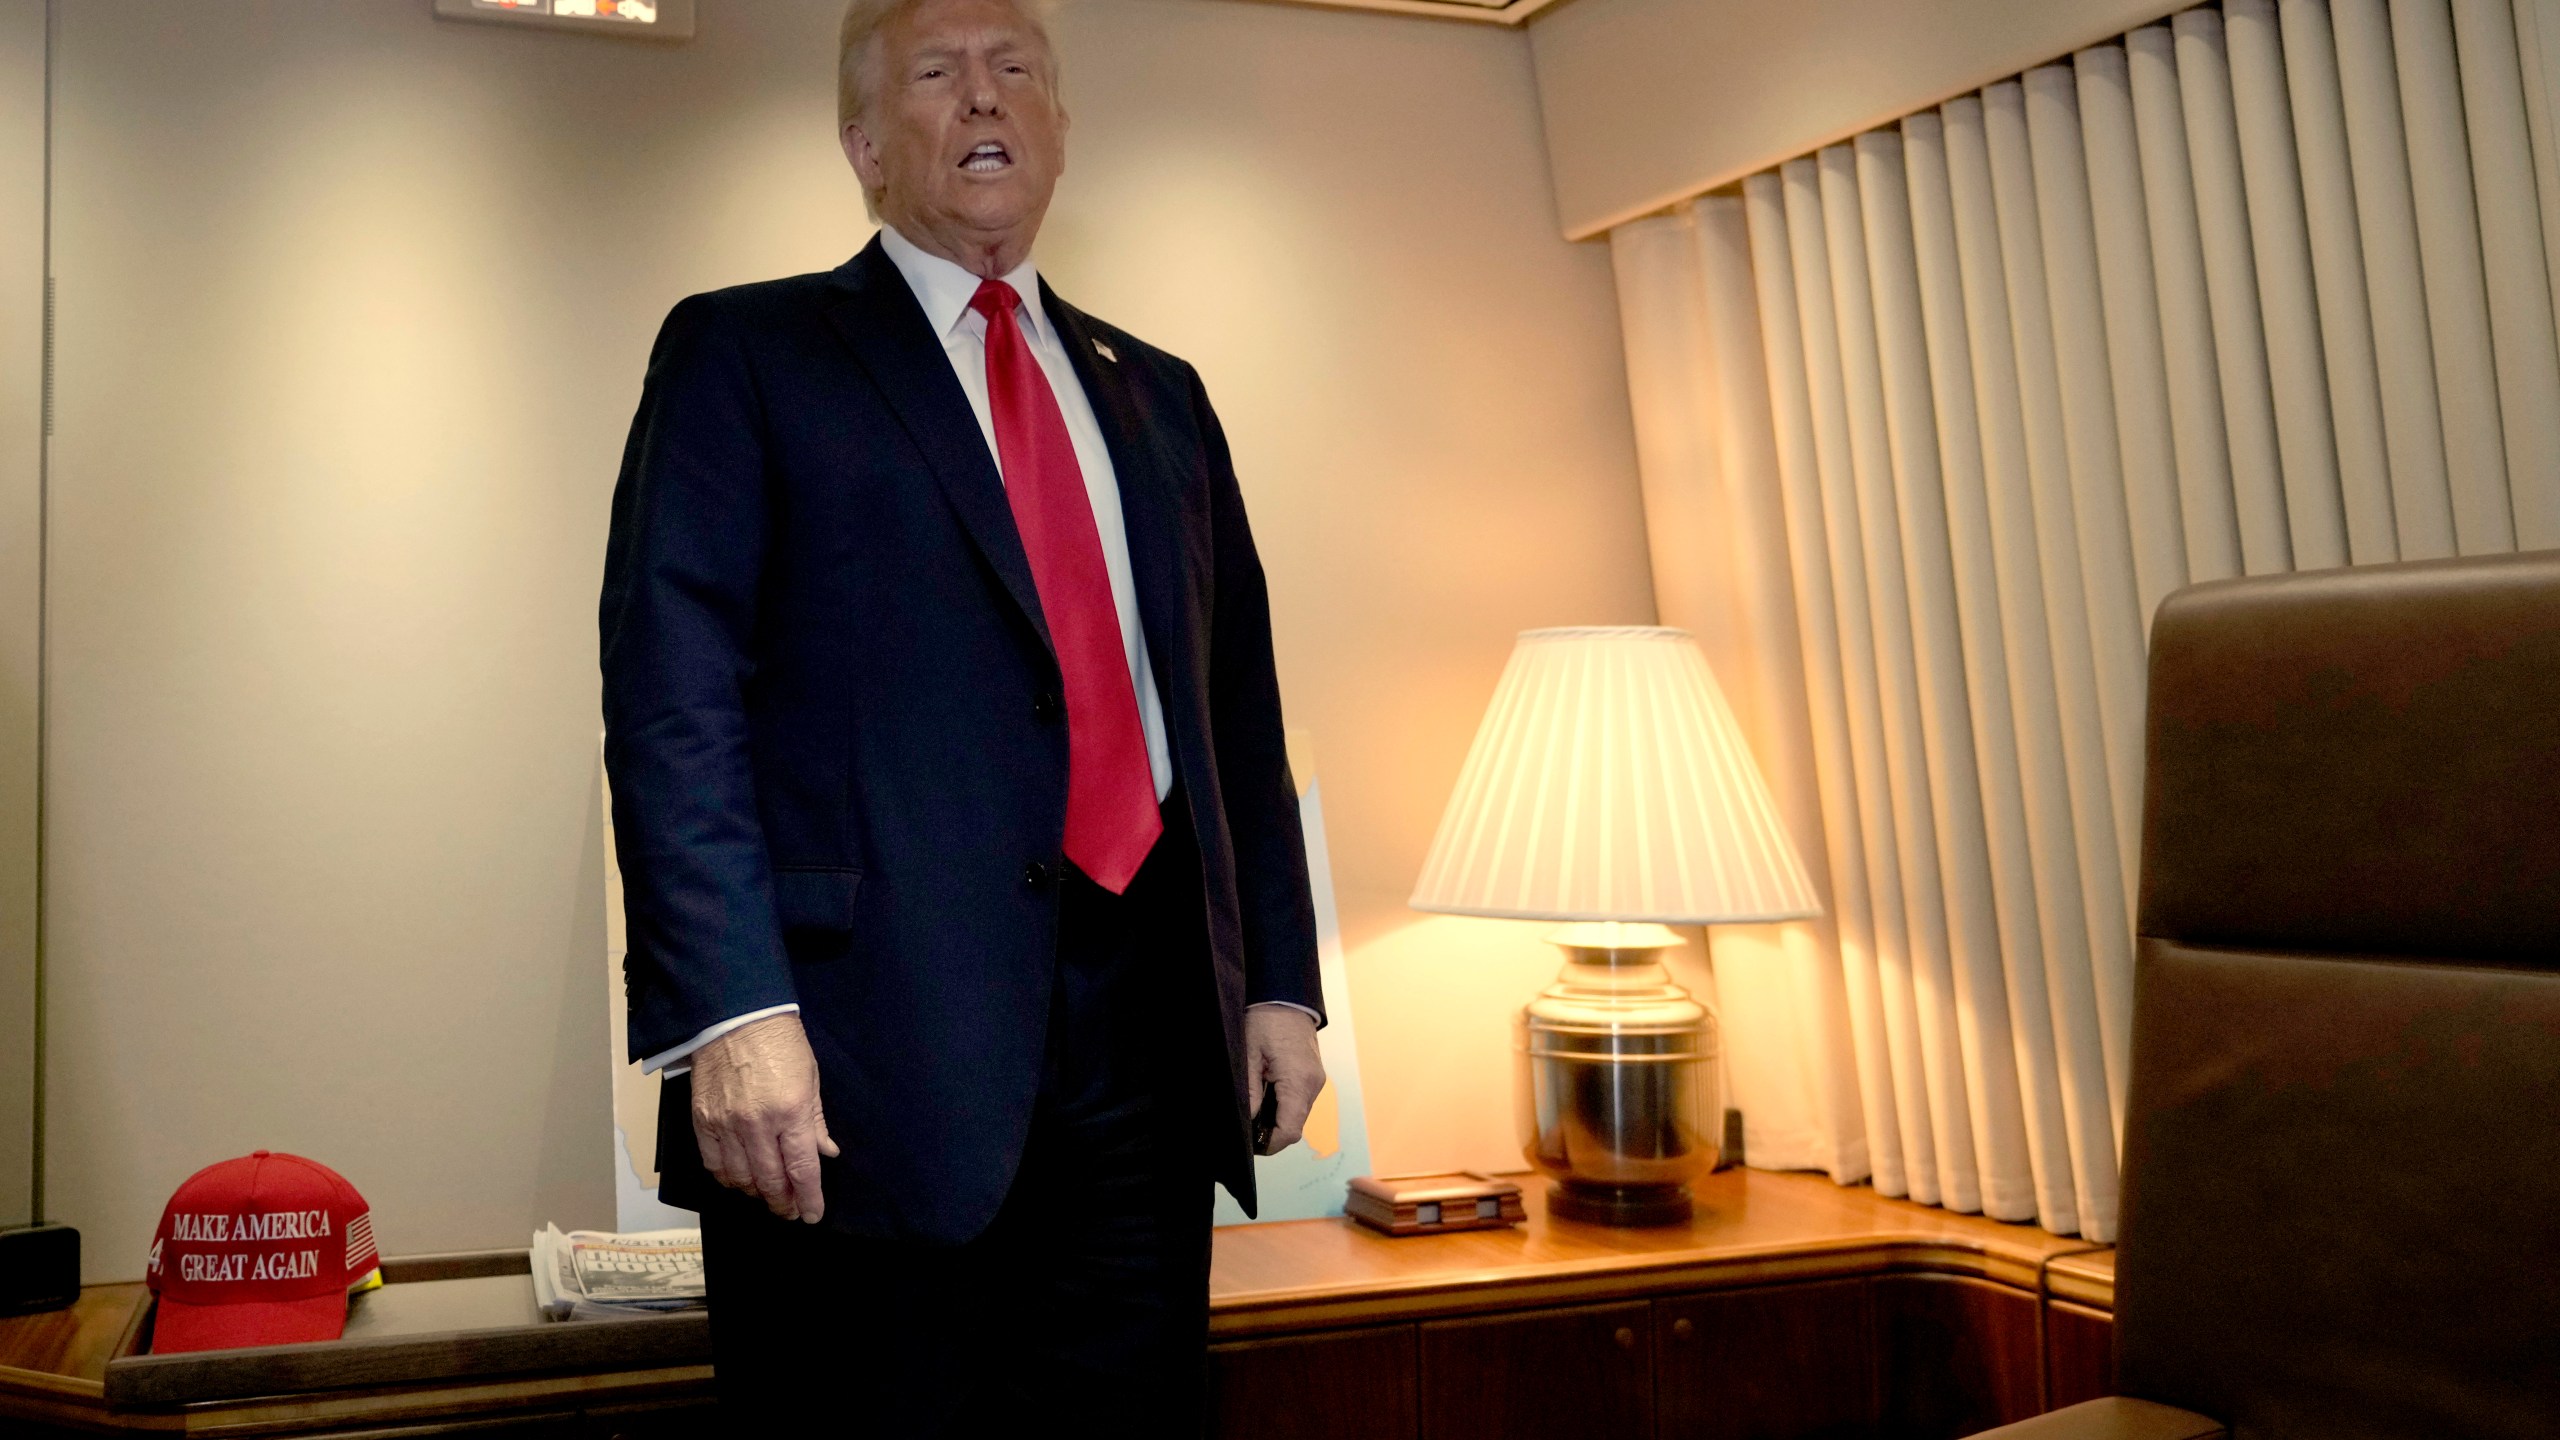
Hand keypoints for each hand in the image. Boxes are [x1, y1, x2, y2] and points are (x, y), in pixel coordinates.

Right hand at [688, 1013, 839, 1222]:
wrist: (735, 1016)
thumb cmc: (780, 1043)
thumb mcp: (810, 1079)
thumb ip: (816, 1122)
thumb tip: (825, 1153)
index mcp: (791, 1111)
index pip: (801, 1169)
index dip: (808, 1198)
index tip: (812, 1215)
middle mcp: (757, 1124)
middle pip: (770, 1180)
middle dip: (783, 1202)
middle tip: (790, 1210)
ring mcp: (726, 1124)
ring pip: (740, 1178)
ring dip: (756, 1193)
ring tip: (767, 1195)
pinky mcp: (702, 1120)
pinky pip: (713, 1163)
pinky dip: (727, 1178)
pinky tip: (739, 1180)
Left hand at [1242, 1006, 1325, 1153]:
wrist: (1287, 996)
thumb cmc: (1266, 1020)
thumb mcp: (1249, 1055)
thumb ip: (1250, 1092)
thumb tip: (1248, 1121)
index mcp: (1299, 1081)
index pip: (1290, 1130)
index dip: (1270, 1143)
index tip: (1250, 1144)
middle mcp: (1313, 1085)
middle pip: (1295, 1125)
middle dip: (1271, 1133)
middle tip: (1246, 1127)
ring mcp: (1316, 1080)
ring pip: (1298, 1115)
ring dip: (1277, 1119)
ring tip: (1253, 1109)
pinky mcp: (1314, 1076)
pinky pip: (1300, 1101)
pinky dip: (1283, 1106)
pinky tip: (1265, 1096)